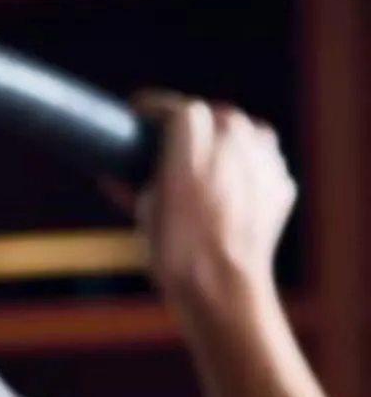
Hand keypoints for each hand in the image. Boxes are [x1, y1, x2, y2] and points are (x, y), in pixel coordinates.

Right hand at [124, 92, 297, 323]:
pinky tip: (231, 183)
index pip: (179, 109)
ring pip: (247, 131)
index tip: (138, 111)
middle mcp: (235, 147)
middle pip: (217, 114)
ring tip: (207, 156)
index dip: (155, 107)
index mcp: (194, 149)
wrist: (223, 289)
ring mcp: (264, 164)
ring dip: (226, 137)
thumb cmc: (178, 255)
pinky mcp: (282, 184)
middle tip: (171, 137)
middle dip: (193, 121)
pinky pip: (265, 160)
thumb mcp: (145, 214)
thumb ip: (135, 184)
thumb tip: (115, 173)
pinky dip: (248, 164)